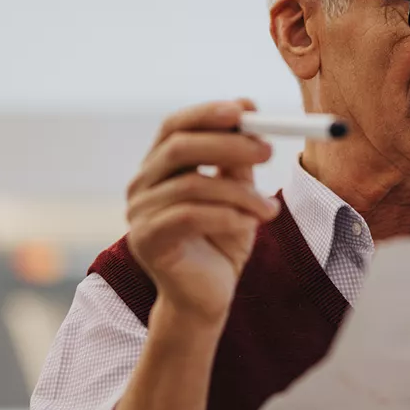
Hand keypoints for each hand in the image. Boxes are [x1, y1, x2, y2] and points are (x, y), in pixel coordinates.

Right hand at [125, 99, 280, 325]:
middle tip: (268, 150)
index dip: (208, 113)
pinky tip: (249, 224)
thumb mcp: (236, 195)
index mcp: (159, 167)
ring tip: (269, 209)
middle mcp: (142, 185)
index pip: (175, 126)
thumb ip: (237, 161)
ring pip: (192, 185)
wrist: (206, 300)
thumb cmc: (221, 243)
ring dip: (239, 193)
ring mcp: (139, 212)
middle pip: (179, 147)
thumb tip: (248, 113)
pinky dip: (226, 215)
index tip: (248, 109)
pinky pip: (189, 216)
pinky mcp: (146, 240)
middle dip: (228, 144)